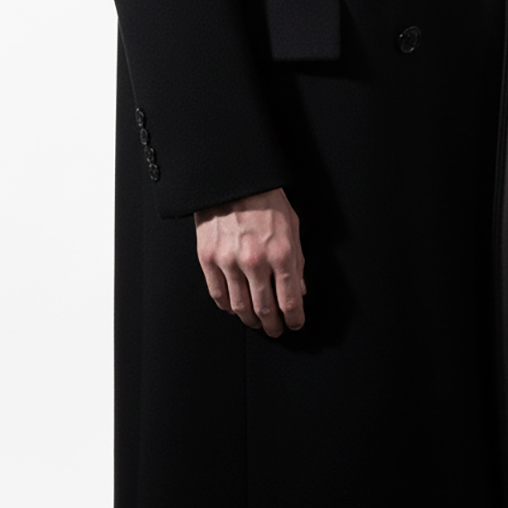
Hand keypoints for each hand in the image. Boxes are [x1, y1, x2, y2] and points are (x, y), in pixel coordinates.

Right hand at [194, 187, 306, 335]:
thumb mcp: (292, 227)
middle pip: (265, 309)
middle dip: (273, 325)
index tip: (294, 323)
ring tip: (256, 321)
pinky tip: (235, 307)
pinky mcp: (208, 259)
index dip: (294, 319)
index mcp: (280, 252)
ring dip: (250, 320)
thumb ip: (297, 261)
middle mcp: (255, 261)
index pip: (290, 301)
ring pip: (240, 307)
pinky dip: (227, 307)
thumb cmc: (265, 199)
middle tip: (275, 328)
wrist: (233, 179)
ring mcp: (229, 261)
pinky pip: (217, 294)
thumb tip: (299, 288)